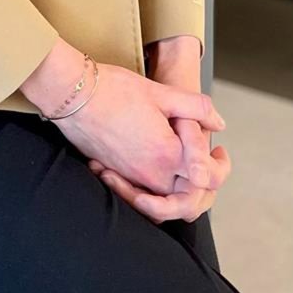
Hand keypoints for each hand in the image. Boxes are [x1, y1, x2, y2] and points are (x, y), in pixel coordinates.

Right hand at [86, 35, 230, 223]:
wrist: (73, 94)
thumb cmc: (115, 89)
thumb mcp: (161, 92)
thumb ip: (196, 108)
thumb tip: (219, 123)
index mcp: (168, 154)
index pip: (207, 178)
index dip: (220, 167)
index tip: (220, 152)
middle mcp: (151, 174)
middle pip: (188, 200)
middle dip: (202, 187)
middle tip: (208, 164)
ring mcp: (131, 178)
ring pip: (165, 203)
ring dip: (179, 193)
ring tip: (184, 170)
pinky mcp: (115, 176)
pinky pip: (142, 198)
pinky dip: (154, 193)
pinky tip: (157, 169)